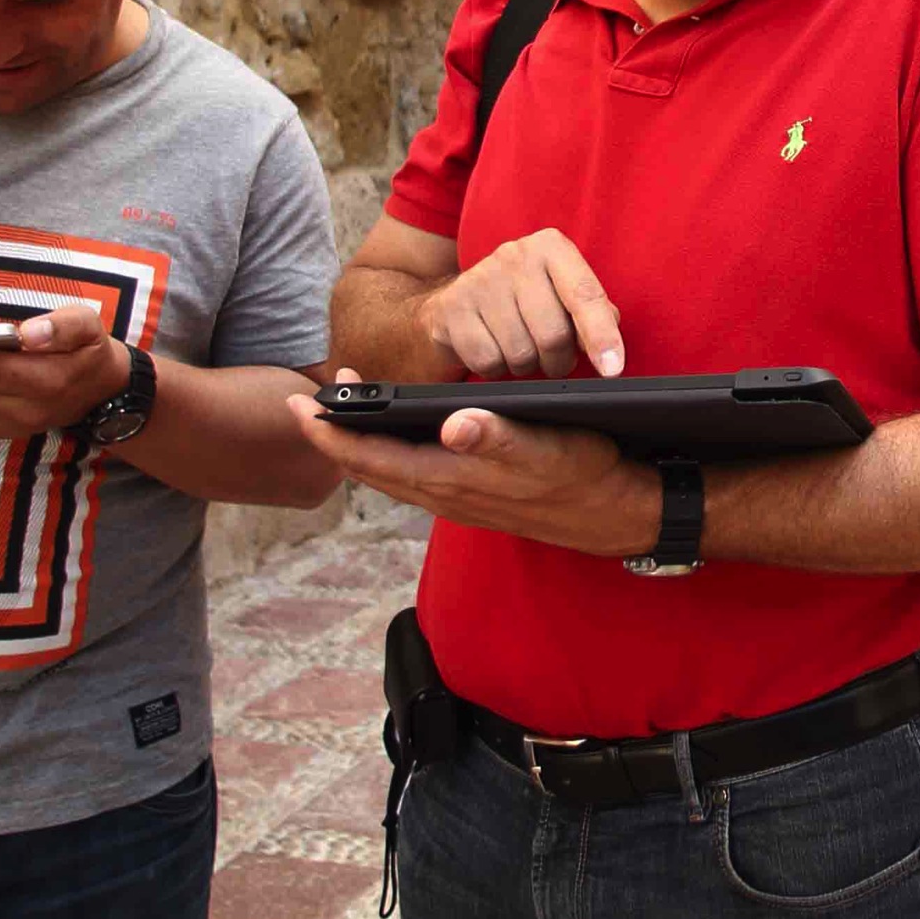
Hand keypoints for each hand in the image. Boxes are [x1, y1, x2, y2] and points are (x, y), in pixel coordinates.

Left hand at [284, 368, 661, 555]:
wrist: (618, 515)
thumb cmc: (587, 472)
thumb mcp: (549, 446)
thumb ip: (499, 435)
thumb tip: (453, 424)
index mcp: (453, 478)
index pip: (372, 457)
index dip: (332, 432)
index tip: (301, 403)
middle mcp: (446, 496)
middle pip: (370, 470)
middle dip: (334, 439)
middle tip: (305, 403)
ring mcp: (457, 502)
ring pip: (389, 478)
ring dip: (359, 449)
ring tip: (341, 418)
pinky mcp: (471, 501)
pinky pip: (411, 482)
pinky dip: (388, 459)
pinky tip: (394, 442)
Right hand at [416, 228, 626, 378]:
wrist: (455, 305)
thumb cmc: (525, 304)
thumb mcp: (562, 297)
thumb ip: (594, 314)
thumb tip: (609, 345)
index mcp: (551, 248)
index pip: (584, 295)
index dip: (601, 336)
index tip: (612, 369)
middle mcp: (515, 255)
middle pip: (553, 335)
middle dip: (558, 362)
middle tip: (553, 360)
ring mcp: (480, 279)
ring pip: (520, 353)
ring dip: (525, 366)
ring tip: (519, 350)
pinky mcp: (452, 308)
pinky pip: (488, 361)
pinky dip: (495, 369)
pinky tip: (492, 350)